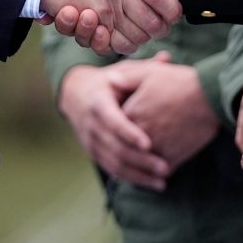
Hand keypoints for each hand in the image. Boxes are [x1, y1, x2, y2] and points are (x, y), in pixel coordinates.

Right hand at [55, 63, 171, 190]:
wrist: (75, 94)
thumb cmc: (107, 80)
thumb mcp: (121, 72)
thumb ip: (143, 69)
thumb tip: (167, 58)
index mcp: (98, 103)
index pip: (113, 121)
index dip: (129, 133)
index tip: (148, 144)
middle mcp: (92, 125)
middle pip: (116, 148)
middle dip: (141, 160)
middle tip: (165, 167)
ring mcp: (91, 142)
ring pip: (114, 164)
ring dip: (139, 175)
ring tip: (163, 181)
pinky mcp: (94, 154)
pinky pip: (112, 170)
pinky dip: (131, 179)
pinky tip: (151, 184)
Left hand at [119, 52, 220, 173]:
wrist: (211, 96)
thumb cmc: (181, 81)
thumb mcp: (151, 73)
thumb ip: (127, 77)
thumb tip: (109, 80)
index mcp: (131, 113)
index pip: (115, 127)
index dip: (117, 127)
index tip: (122, 127)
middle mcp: (140, 133)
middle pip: (126, 148)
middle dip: (127, 149)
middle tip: (128, 152)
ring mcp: (156, 147)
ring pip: (142, 163)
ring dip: (141, 166)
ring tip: (144, 167)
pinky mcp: (173, 158)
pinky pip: (161, 170)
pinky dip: (159, 172)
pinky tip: (160, 172)